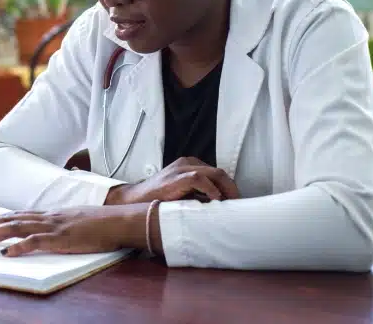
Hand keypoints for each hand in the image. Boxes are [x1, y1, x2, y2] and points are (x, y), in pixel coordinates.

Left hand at [0, 205, 145, 256]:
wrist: (121, 219)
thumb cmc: (101, 223)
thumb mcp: (74, 220)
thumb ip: (58, 223)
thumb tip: (47, 228)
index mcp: (49, 214)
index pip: (15, 215)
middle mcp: (47, 217)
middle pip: (10, 219)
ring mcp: (53, 226)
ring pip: (17, 227)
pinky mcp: (62, 238)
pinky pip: (37, 242)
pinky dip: (20, 247)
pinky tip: (6, 252)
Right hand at [104, 156, 240, 204]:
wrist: (133, 201)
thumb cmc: (158, 201)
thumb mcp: (182, 196)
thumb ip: (199, 196)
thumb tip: (220, 208)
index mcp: (189, 166)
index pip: (217, 174)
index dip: (229, 188)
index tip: (235, 203)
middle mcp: (187, 164)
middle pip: (220, 173)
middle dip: (232, 189)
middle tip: (239, 206)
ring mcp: (181, 169)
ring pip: (214, 173)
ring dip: (227, 190)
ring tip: (231, 205)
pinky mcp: (177, 177)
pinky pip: (200, 179)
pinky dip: (211, 189)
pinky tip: (215, 200)